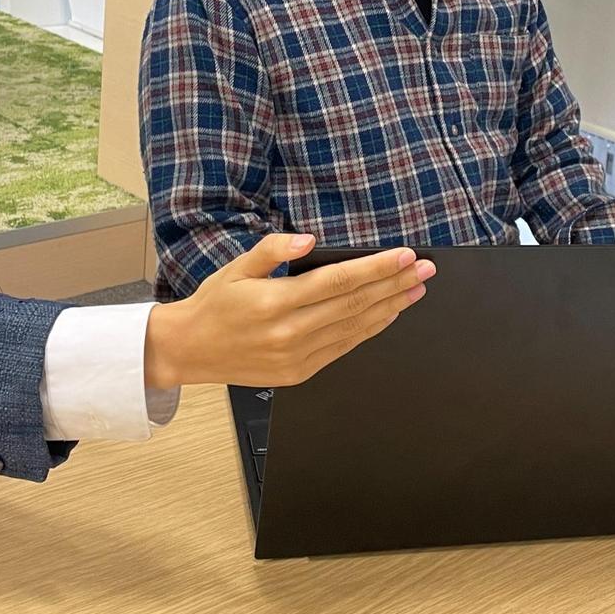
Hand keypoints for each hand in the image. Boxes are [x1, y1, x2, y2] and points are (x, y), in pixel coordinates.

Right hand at [143, 234, 433, 388]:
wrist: (189, 351)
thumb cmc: (215, 304)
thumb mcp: (237, 267)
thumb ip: (273, 249)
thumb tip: (308, 240)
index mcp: (274, 303)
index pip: (338, 281)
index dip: (376, 268)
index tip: (404, 256)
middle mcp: (289, 333)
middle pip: (354, 305)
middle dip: (394, 285)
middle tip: (424, 269)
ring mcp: (296, 357)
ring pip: (355, 329)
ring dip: (390, 308)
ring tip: (415, 290)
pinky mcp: (299, 373)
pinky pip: (343, 348)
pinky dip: (369, 330)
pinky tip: (387, 314)